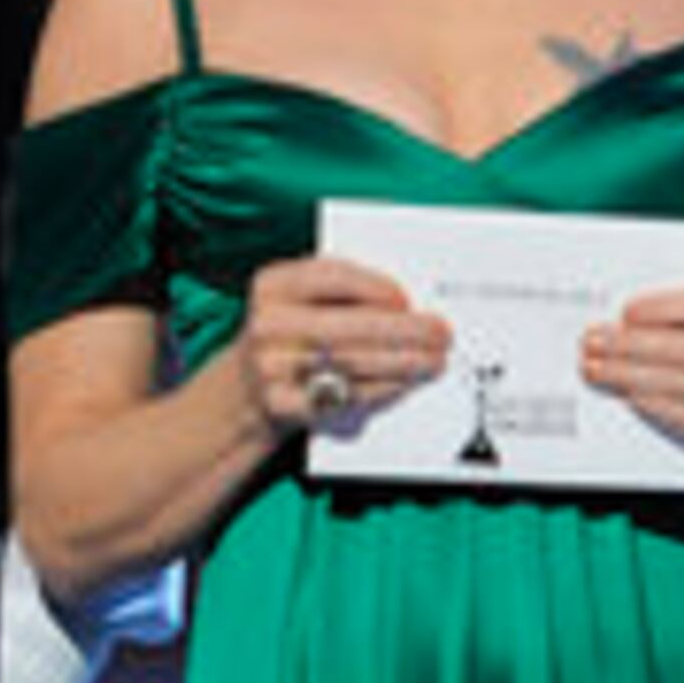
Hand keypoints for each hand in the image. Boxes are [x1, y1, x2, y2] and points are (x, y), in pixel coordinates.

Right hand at [242, 256, 448, 437]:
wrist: (242, 391)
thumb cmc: (289, 335)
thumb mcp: (297, 300)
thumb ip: (341, 292)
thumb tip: (405, 307)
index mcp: (272, 285)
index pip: (329, 277)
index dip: (373, 287)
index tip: (406, 299)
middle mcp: (267, 324)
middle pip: (346, 326)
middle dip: (402, 331)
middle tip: (441, 333)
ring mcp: (271, 367)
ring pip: (350, 363)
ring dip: (402, 363)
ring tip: (435, 360)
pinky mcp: (283, 404)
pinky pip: (342, 396)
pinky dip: (382, 390)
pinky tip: (406, 383)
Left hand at [580, 283, 683, 460]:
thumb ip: (670, 324)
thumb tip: (611, 329)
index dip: (665, 304)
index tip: (627, 311)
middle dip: (632, 343)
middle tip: (592, 340)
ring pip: (682, 382)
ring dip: (629, 374)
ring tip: (593, 368)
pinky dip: (654, 404)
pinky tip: (627, 394)